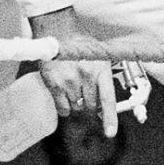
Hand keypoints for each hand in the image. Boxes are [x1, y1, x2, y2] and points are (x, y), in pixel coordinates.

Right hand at [30, 8, 118, 137]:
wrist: (59, 32)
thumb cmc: (81, 44)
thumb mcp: (99, 58)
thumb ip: (102, 80)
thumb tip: (103, 107)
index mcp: (101, 69)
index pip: (107, 99)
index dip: (110, 118)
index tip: (110, 133)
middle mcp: (86, 76)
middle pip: (90, 106)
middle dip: (89, 103)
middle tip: (84, 91)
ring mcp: (69, 81)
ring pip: (76, 107)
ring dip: (76, 102)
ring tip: (73, 86)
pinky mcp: (54, 84)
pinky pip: (62, 108)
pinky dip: (64, 107)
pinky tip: (64, 95)